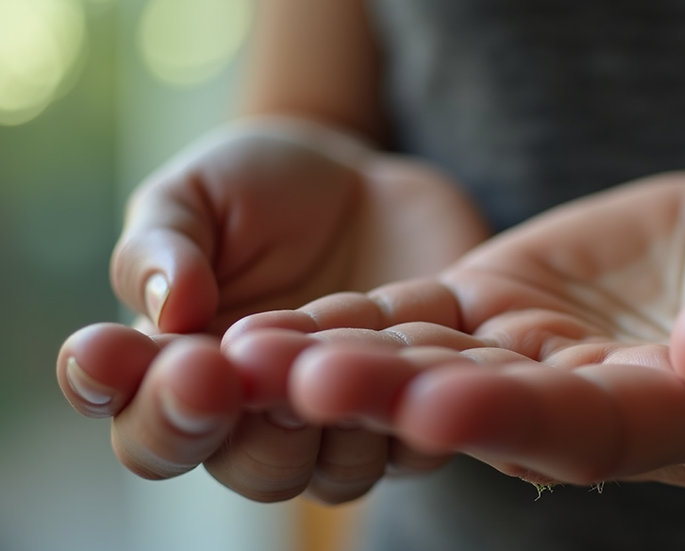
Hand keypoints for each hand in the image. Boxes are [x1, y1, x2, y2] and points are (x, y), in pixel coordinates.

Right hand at [57, 117, 487, 501]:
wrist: (363, 184)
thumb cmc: (260, 191)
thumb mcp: (195, 196)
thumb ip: (163, 245)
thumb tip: (166, 306)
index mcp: (191, 381)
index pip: (148, 423)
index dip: (123, 395)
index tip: (103, 350)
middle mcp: (268, 421)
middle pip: (241, 464)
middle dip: (214, 421)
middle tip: (202, 366)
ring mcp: (348, 420)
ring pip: (332, 470)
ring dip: (315, 424)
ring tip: (302, 357)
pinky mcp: (418, 403)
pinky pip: (419, 430)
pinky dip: (406, 399)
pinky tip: (400, 352)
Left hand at [228, 135, 684, 490]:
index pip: (603, 432)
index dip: (522, 420)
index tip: (440, 403)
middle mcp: (611, 408)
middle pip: (495, 418)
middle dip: (397, 401)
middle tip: (299, 380)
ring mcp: (552, 364)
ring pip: (441, 375)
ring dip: (349, 366)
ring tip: (253, 357)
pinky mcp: (512, 315)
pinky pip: (429, 326)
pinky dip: (360, 323)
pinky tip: (284, 323)